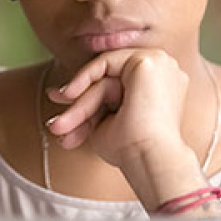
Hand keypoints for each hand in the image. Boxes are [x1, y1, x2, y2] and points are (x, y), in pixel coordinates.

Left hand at [44, 49, 191, 169]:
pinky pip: (105, 62)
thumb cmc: (133, 152)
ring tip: (60, 126)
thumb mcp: (108, 124)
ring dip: (80, 104)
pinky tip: (70, 95)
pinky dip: (84, 78)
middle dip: (78, 104)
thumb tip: (59, 92)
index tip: (61, 120)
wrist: (150, 159)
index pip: (118, 89)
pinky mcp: (148, 60)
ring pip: (106, 76)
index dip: (87, 101)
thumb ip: (95, 104)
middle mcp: (164, 74)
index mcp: (161, 91)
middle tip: (56, 124)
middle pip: (110, 83)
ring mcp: (160, 64)